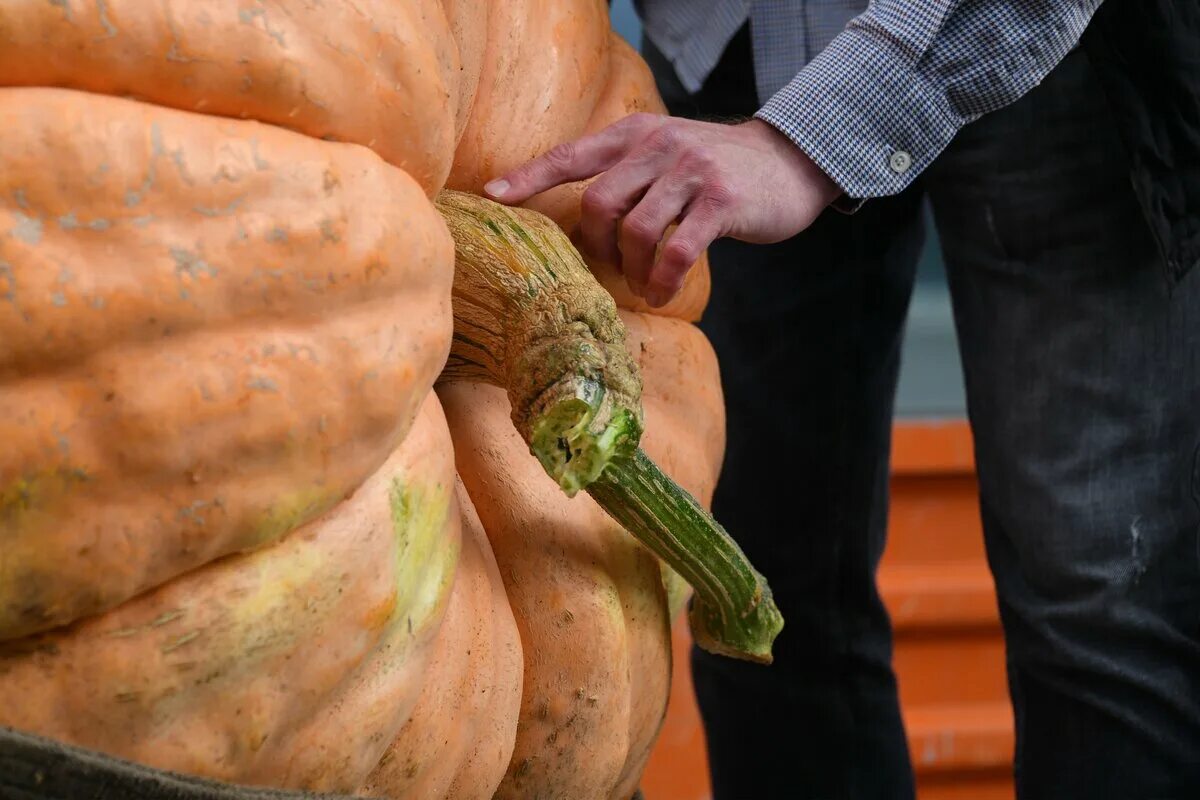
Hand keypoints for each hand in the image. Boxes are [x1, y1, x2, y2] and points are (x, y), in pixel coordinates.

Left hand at [484, 114, 841, 306]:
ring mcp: (691, 172)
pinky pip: (677, 250)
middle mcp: (658, 146)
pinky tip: (662, 291)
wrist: (788, 162)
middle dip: (596, 247)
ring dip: (631, 270)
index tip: (493, 195)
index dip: (530, 176)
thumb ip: (627, 172)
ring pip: (635, 230)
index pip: (572, 154)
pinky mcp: (721, 202)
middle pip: (598, 203)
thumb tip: (582, 222)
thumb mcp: (666, 153)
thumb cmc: (717, 170)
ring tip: (642, 286)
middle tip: (610, 269)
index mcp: (635, 133)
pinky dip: (662, 279)